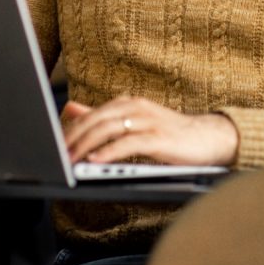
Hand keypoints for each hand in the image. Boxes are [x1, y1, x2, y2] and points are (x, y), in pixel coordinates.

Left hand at [62, 96, 238, 166]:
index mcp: (128, 103)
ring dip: (87, 145)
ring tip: (71, 159)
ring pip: (109, 129)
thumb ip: (102, 116)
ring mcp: (148, 121)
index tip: (54, 145)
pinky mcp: (160, 138)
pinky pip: (129, 143)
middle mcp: (136, 108)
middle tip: (58, 155)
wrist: (209, 138)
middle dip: (74, 137)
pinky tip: (97, 161)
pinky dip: (110, 152)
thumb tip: (71, 108)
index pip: (92, 114)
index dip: (71, 129)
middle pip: (97, 120)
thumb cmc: (170, 133)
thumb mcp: (133, 122)